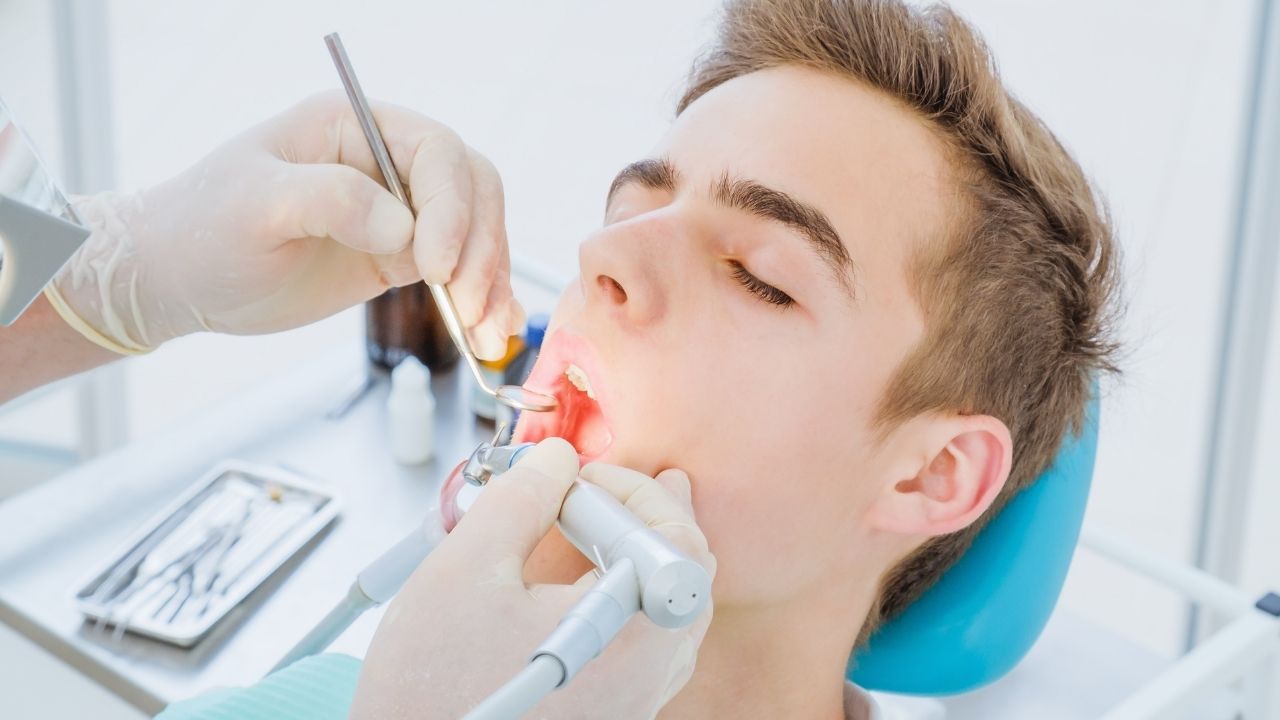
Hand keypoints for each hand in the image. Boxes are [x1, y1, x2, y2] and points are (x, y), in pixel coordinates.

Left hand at [47, 91, 521, 356]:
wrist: (182, 277)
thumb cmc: (204, 229)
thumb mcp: (257, 205)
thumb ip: (331, 200)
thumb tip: (404, 227)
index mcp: (354, 126)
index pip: (436, 151)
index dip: (450, 207)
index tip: (434, 265)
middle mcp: (387, 162)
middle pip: (472, 190)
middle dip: (480, 248)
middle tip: (466, 304)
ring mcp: (399, 210)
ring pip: (477, 233)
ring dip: (491, 282)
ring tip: (486, 334)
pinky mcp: (401, 255)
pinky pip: (460, 269)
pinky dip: (481, 299)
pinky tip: (487, 331)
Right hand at [350, 438, 716, 719]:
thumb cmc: (433, 689)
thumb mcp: (466, 569)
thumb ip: (522, 499)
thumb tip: (557, 460)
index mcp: (631, 633)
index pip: (677, 540)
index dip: (631, 491)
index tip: (578, 478)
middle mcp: (648, 676)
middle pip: (684, 577)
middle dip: (644, 518)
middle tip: (603, 488)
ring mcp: (634, 703)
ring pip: (669, 615)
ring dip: (636, 559)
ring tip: (598, 521)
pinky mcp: (611, 717)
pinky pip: (643, 649)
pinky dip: (622, 601)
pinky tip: (583, 579)